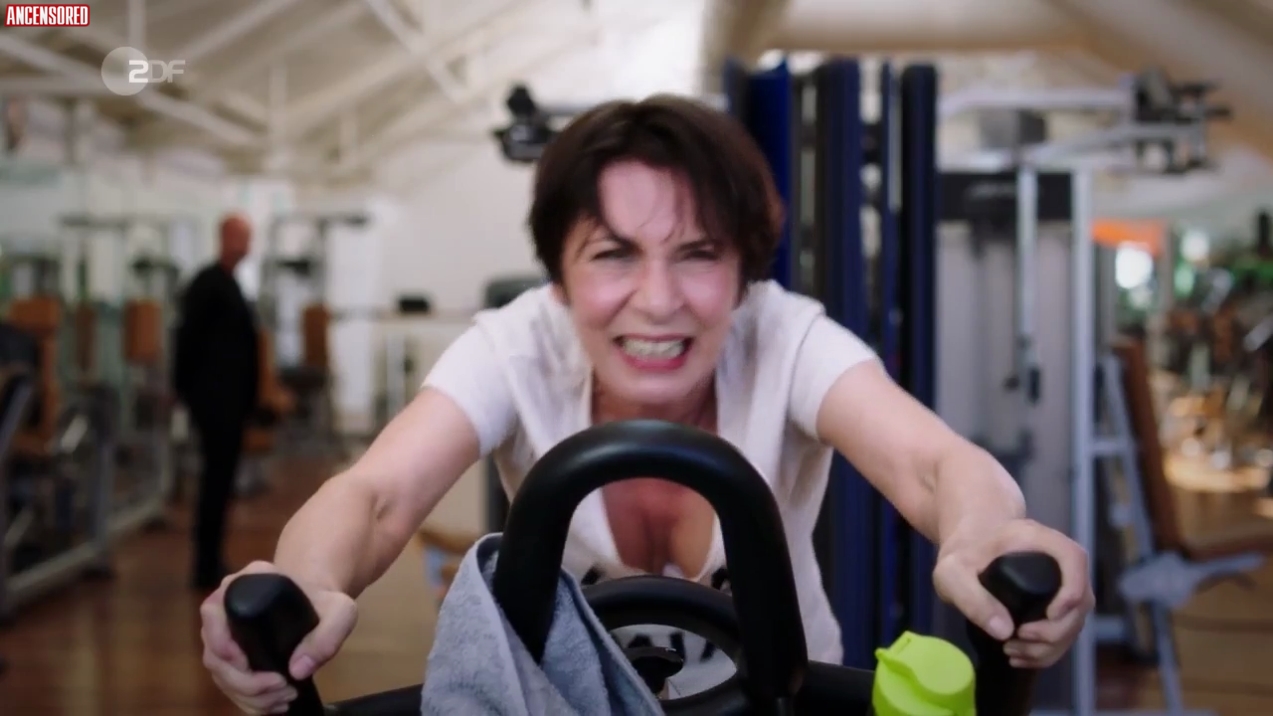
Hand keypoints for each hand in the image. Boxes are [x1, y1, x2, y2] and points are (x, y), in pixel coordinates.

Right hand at [200, 561, 357, 713]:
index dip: (220, 641)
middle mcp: (227, 609)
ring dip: (249, 695)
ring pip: (221, 674)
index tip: (246, 663)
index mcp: (245, 584)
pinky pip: (229, 685)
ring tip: (285, 698)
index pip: (213, 610)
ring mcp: (226, 636)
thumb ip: (328, 635)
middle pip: (215, 653)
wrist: (318, 607)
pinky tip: (274, 704)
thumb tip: (297, 669)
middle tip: (281, 687)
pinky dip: (249, 701)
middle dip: (244, 681)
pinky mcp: (232, 658)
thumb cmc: (325, 603)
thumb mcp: (340, 611)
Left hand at [933, 518, 1093, 668]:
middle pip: (1081, 598)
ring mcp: (1061, 584)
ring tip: (1012, 651)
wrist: (968, 550)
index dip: (1073, 588)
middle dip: (1055, 630)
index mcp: (1037, 540)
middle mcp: (1058, 560)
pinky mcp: (1056, 603)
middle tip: (1019, 640)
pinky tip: (1022, 657)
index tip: (1050, 614)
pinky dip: (1049, 650)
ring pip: (1075, 620)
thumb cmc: (962, 555)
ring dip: (1051, 645)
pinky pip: (1065, 629)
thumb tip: (1004, 631)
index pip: (1074, 558)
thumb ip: (971, 597)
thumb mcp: (952, 573)